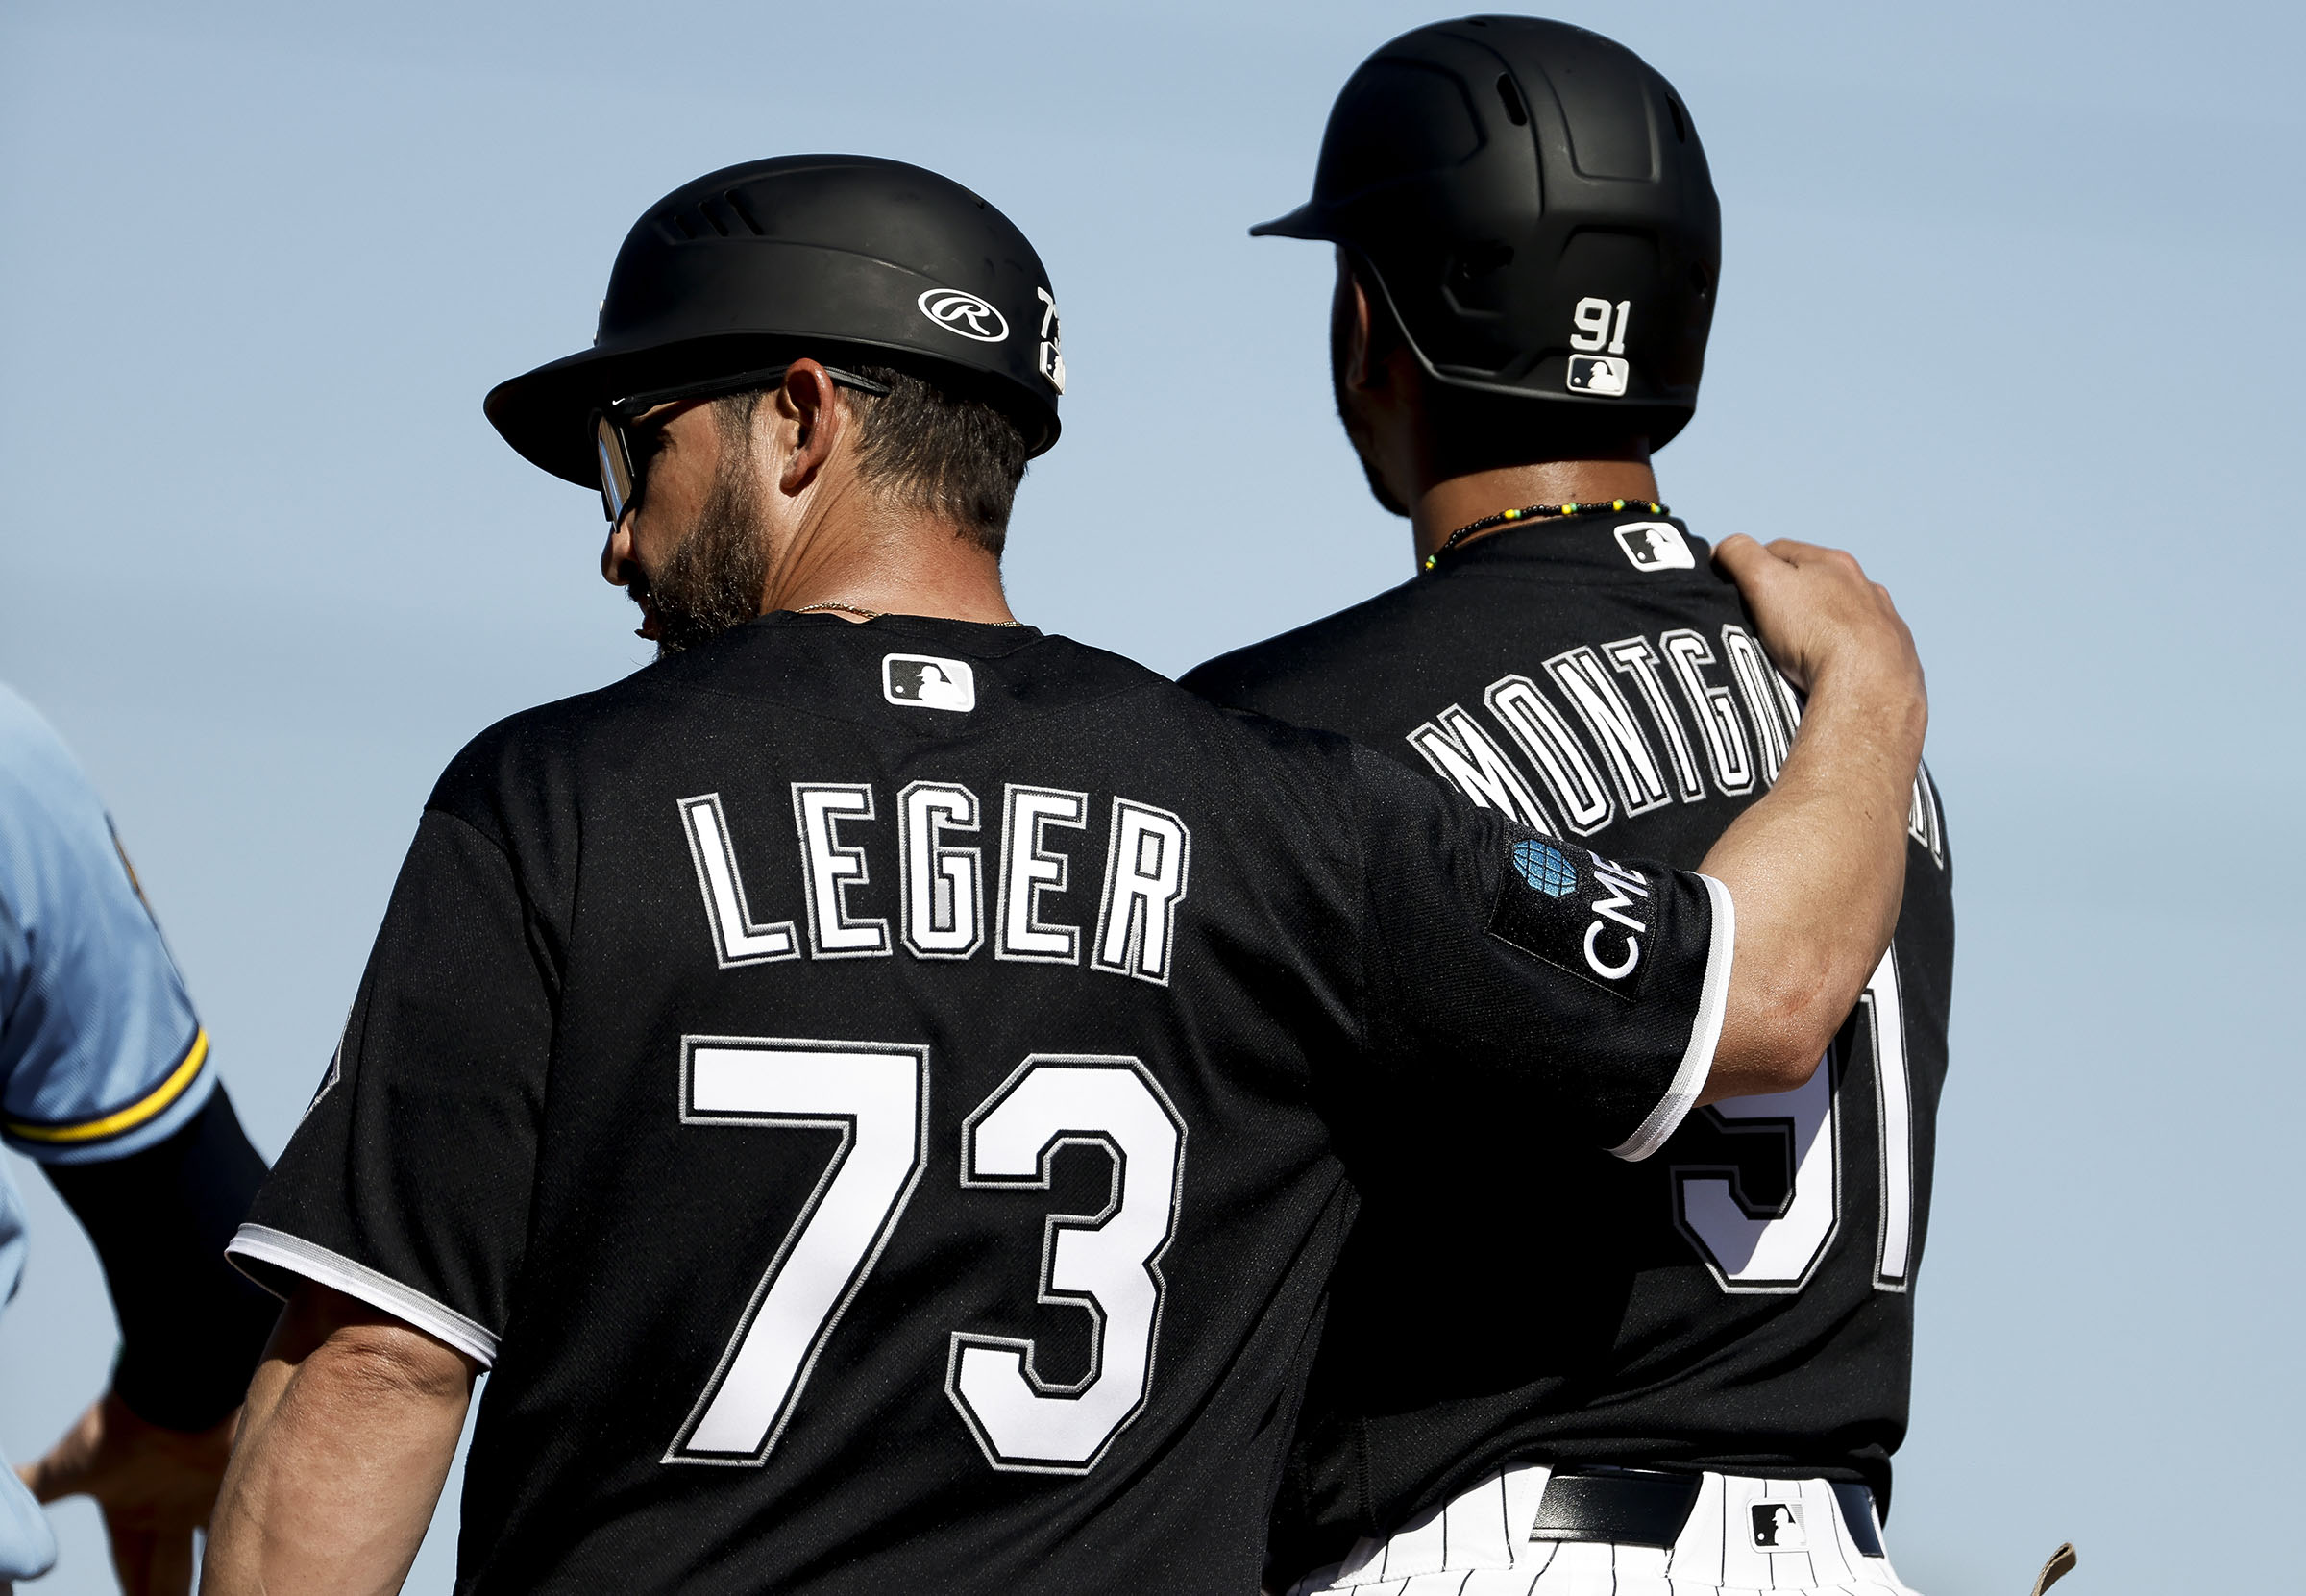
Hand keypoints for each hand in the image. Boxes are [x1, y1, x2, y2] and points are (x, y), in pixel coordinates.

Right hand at [15, 1392, 236, 1595]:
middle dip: (171, 1594)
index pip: (133, 1569)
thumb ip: (31, 1485)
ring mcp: (207, 1494)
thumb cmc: (114, 1431)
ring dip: (216, 1573)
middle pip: (173, 1571)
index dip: (135, 1595)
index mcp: (132, 1512)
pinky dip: (252, 1539)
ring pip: (213, 1550)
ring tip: (228, 1591)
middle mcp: (171, 1507)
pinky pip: (246, 1520)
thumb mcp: (65, 1469)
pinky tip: (262, 1566)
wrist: (168, 1391)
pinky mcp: (240, 1481)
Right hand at [1711, 534, 1923, 700]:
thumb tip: (1725, 549)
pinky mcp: (1895, 660)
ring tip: (1796, 656)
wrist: (1868, 688)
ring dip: (1821, 628)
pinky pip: (1863, 652)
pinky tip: (1830, 674)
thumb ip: (1740, 555)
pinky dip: (1846, 657)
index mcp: (1834, 563)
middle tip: (1760, 627)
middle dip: (1788, 599)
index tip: (1732, 591)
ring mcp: (1884, 624)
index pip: (1780, 551)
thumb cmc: (1817, 633)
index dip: (1750, 566)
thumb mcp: (1763, 581)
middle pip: (1815, 584)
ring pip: (1843, 618)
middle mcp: (1866, 587)